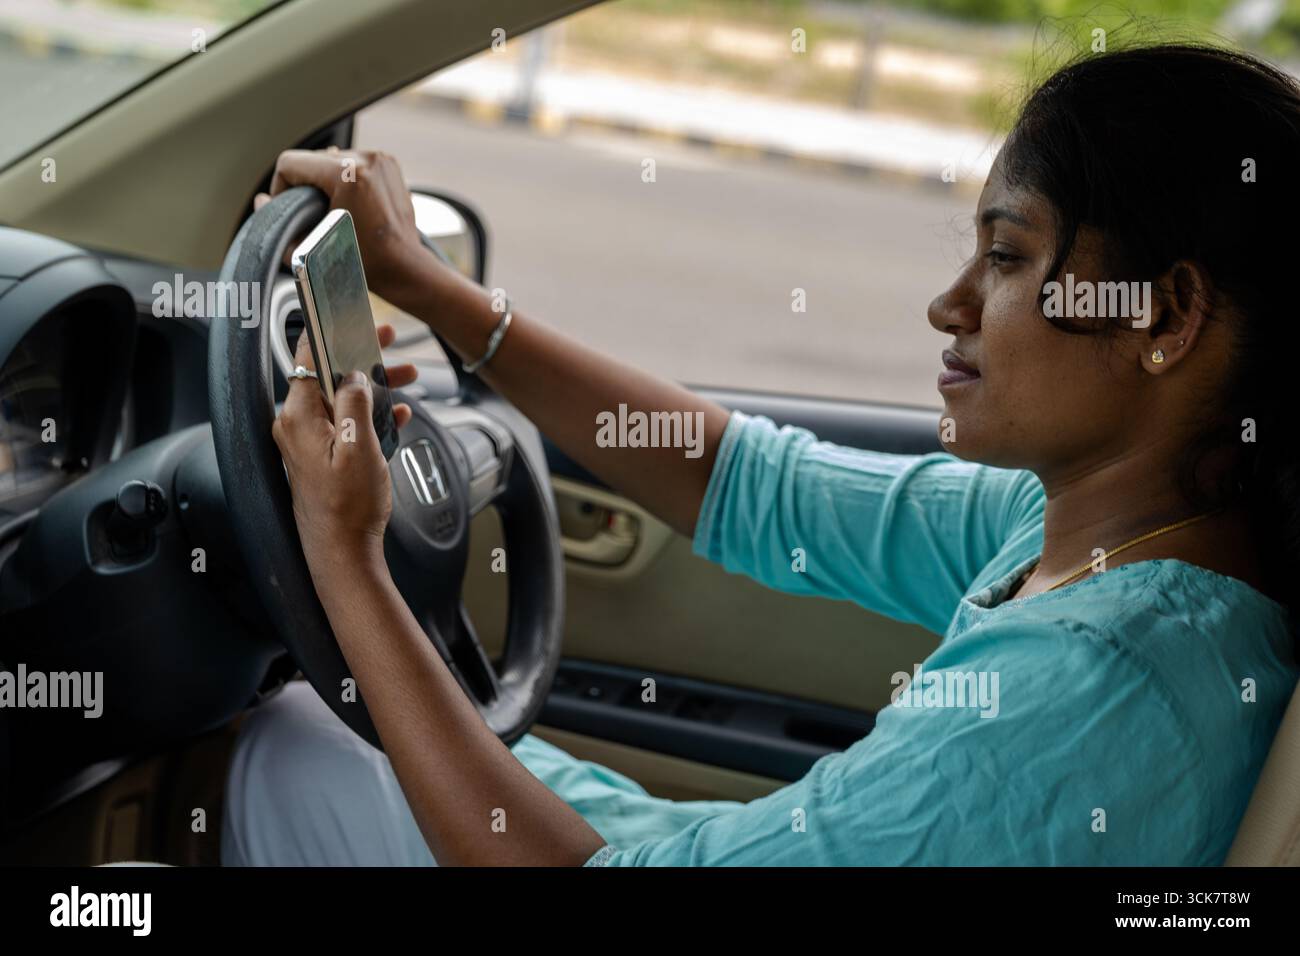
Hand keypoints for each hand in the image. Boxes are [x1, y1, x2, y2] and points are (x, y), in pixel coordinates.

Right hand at [256, 147, 432, 306]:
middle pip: (311, 159)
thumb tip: (262, 201)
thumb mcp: (311, 248)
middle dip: (304, 185)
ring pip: (332, 160)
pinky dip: (345, 181)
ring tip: (330, 211)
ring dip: (324, 182)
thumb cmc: (364, 263)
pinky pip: (353, 164)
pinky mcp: (390, 164)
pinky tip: (349, 205)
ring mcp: (381, 159)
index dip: (280, 188)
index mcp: (348, 173)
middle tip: (309, 214)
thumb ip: (278, 224)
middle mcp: (367, 159)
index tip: (287, 210)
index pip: (290, 163)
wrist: (406, 269)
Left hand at [271, 324, 416, 569]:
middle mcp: (297, 425)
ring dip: (372, 385)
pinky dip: (369, 412)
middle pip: (328, 375)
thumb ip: (355, 404)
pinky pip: (345, 421)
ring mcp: (308, 440)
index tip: (351, 317)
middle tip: (387, 340)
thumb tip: (355, 375)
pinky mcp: (321, 454)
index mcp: (299, 418)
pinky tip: (395, 414)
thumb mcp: (360, 448)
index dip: (333, 333)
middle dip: (361, 356)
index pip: (309, 359)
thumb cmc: (349, 507)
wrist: (343, 550)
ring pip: (341, 396)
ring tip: (405, 377)